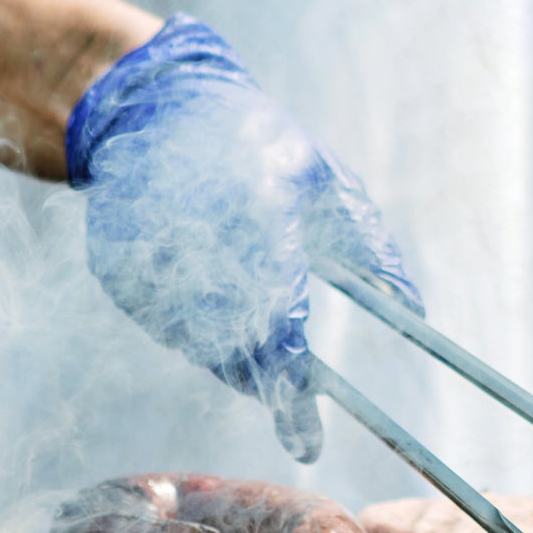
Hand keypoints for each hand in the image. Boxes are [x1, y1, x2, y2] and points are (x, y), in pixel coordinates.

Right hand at [66, 16, 422, 461]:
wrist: (152, 106)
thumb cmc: (255, 140)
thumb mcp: (323, 177)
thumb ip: (367, 246)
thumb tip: (415, 310)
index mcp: (257, 215)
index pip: (276, 319)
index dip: (290, 378)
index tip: (306, 426)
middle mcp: (198, 244)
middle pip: (232, 347)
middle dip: (266, 382)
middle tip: (295, 408)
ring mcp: (148, 263)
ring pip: (197, 345)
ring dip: (233, 356)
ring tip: (259, 336)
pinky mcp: (117, 274)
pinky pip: (165, 325)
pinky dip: (196, 329)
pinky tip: (212, 301)